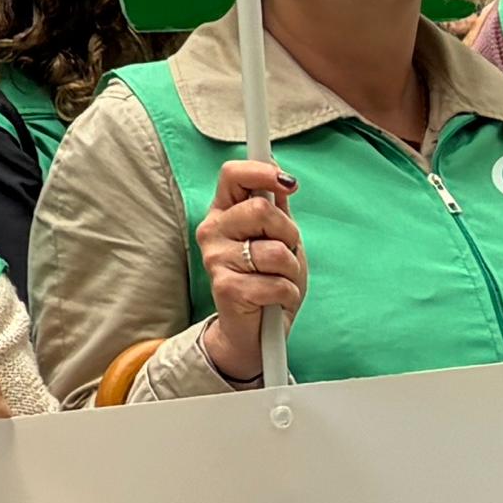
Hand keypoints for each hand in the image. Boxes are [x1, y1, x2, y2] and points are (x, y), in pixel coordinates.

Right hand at [192, 156, 305, 382]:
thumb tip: (280, 173)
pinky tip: (274, 300)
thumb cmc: (267, 280)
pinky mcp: (226, 288)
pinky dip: (287, 294)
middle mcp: (212, 231)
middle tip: (283, 252)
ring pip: (275, 250)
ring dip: (290, 270)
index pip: (233, 175)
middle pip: (262, 210)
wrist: (256, 330)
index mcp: (223, 212)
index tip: (288, 182)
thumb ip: (276, 207)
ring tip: (277, 279)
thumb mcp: (278, 238)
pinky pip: (277, 283)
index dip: (262, 171)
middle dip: (288, 234)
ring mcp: (215, 259)